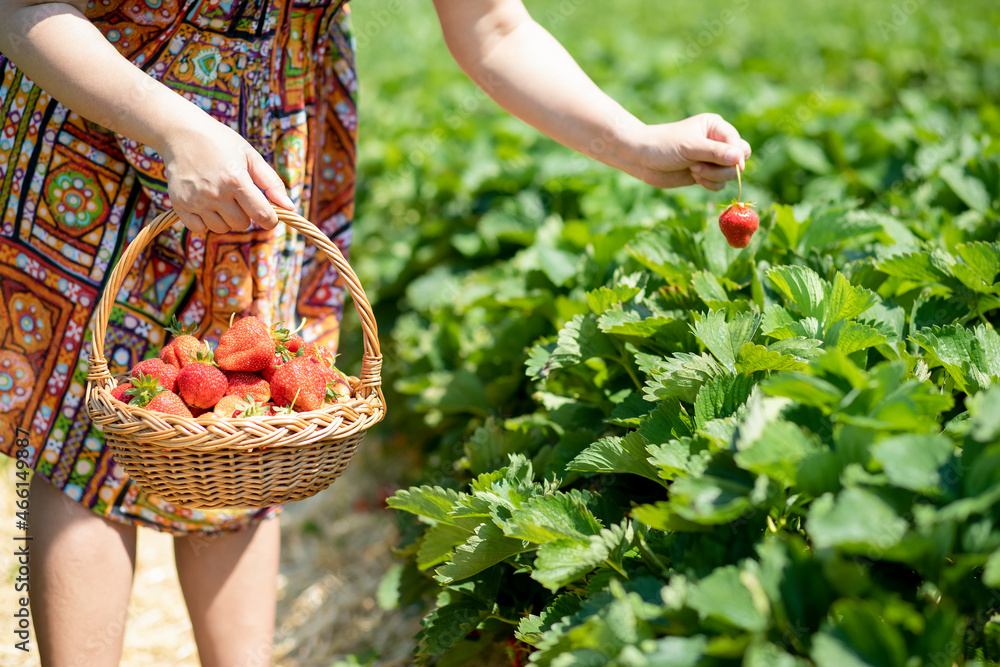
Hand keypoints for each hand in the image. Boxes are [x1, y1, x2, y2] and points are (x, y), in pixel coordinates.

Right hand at [157, 114, 293, 232]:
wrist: (180, 132)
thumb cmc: (220, 143)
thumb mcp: (250, 156)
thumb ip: (271, 182)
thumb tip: (289, 207)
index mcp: (236, 180)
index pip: (262, 215)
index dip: (270, 219)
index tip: (269, 215)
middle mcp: (215, 193)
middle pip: (242, 224)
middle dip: (246, 214)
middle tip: (238, 196)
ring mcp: (195, 200)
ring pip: (221, 228)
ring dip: (225, 218)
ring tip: (220, 198)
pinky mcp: (179, 204)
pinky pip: (199, 229)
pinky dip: (204, 222)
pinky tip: (205, 204)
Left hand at [620, 113, 751, 190]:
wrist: (642, 158)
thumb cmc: (664, 145)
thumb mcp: (690, 147)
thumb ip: (715, 152)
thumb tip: (739, 158)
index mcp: (716, 127)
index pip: (739, 143)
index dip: (737, 156)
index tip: (732, 165)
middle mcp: (717, 142)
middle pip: (740, 159)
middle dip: (725, 168)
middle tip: (702, 167)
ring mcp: (711, 159)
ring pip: (730, 174)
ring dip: (713, 176)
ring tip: (693, 170)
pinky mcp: (705, 174)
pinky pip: (719, 184)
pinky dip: (710, 184)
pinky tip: (694, 177)